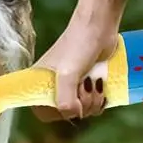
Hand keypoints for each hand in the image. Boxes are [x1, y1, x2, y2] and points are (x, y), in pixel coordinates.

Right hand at [32, 0, 128, 121]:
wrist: (99, 27)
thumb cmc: (78, 45)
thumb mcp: (67, 75)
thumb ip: (65, 100)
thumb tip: (75, 114)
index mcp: (40, 82)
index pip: (41, 111)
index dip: (56, 112)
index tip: (67, 101)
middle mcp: (54, 85)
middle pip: (66, 114)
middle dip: (80, 106)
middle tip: (84, 86)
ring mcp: (72, 86)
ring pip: (83, 111)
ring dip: (92, 102)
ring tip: (94, 82)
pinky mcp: (88, 85)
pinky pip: (93, 106)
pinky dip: (100, 101)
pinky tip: (101, 86)